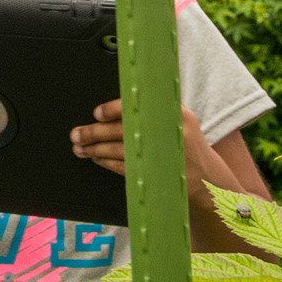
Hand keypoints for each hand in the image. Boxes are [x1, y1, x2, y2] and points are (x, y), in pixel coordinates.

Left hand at [72, 102, 214, 190]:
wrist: (205, 176)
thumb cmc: (184, 143)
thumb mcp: (179, 119)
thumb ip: (155, 109)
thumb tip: (118, 105)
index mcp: (175, 113)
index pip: (138, 108)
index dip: (113, 110)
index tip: (97, 114)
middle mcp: (167, 133)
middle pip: (121, 131)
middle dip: (93, 133)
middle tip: (76, 134)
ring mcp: (159, 156)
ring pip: (117, 150)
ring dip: (94, 149)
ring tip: (80, 148)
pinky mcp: (152, 173)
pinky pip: (121, 167)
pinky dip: (105, 162)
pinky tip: (96, 159)